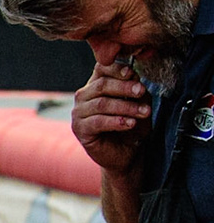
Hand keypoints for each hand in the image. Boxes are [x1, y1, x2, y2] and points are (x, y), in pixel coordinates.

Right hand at [72, 60, 150, 175]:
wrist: (128, 153)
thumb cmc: (132, 126)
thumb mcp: (140, 104)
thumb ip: (136, 91)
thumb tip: (135, 78)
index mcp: (96, 85)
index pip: (101, 69)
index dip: (115, 69)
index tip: (132, 73)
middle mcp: (84, 97)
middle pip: (101, 85)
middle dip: (124, 87)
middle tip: (142, 91)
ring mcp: (79, 113)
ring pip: (101, 104)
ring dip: (125, 107)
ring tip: (143, 112)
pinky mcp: (80, 130)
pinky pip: (97, 122)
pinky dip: (116, 122)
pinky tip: (130, 124)